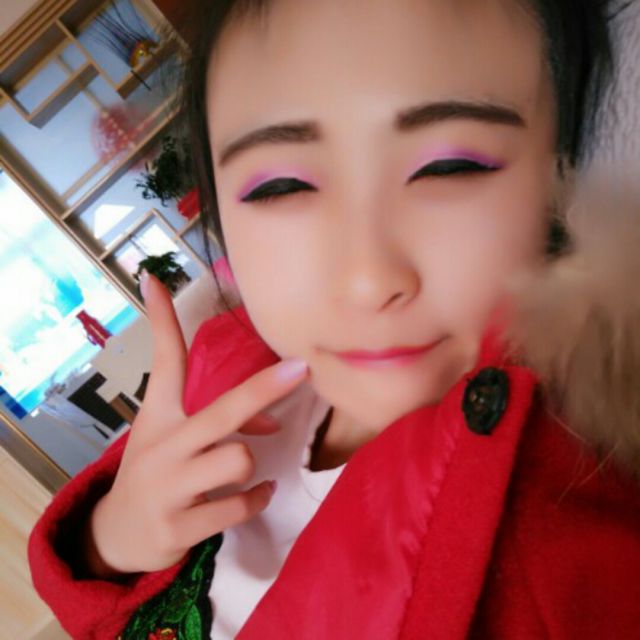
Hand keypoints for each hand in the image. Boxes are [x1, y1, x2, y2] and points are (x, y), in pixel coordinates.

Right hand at [87, 272, 308, 574]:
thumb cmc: (155, 470)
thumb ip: (216, 418)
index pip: (164, 363)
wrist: (117, 535)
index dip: (162, 322)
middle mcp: (163, 447)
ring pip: (239, 459)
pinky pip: (240, 505)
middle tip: (301, 369)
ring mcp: (169, 488)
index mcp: (158, 417)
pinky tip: (257, 495)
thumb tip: (272, 419)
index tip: (157, 280)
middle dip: (263, 389)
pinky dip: (257, 499)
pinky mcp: (180, 527)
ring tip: (238, 471)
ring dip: (249, 465)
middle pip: (222, 411)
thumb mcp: (166, 432)